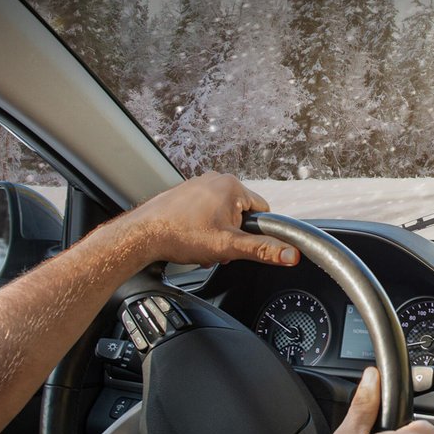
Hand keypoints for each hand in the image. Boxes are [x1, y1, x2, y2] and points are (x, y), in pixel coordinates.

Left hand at [128, 172, 300, 267]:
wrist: (142, 234)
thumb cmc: (182, 236)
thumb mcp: (228, 246)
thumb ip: (262, 250)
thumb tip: (291, 254)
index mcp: (232, 186)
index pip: (262, 211)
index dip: (254, 233)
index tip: (238, 244)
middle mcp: (216, 178)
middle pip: (240, 213)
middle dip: (232, 235)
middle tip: (216, 248)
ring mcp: (198, 183)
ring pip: (222, 214)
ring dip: (217, 233)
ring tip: (200, 245)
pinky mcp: (185, 192)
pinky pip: (205, 210)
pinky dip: (202, 226)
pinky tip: (190, 238)